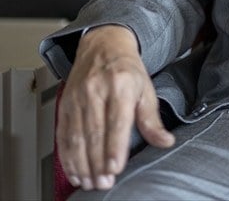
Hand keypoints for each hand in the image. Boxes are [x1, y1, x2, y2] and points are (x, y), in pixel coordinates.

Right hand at [55, 25, 175, 190]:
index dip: (114, 147)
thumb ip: (152, 119)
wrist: (103, 45)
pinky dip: (67, 155)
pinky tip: (74, 170)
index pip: (116, 121)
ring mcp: (77, 97)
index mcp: (120, 85)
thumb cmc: (126, 68)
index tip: (114, 168)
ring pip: (76, 136)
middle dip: (97, 162)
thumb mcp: (146, 89)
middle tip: (102, 183)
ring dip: (81, 163)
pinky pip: (63, 133)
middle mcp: (95, 90)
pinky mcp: (65, 103)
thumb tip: (165, 141)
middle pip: (94, 132)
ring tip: (89, 182)